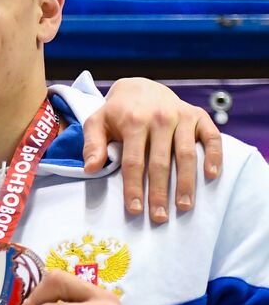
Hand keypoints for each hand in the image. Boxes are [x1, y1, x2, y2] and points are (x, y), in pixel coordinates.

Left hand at [82, 77, 221, 221]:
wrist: (141, 87)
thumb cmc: (117, 112)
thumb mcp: (97, 122)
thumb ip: (92, 144)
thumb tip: (91, 169)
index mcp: (134, 121)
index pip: (134, 161)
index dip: (134, 187)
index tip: (135, 210)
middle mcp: (160, 118)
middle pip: (161, 162)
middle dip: (160, 192)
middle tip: (160, 217)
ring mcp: (182, 116)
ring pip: (186, 154)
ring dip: (186, 182)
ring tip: (184, 206)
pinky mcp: (199, 116)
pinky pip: (211, 137)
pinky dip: (214, 156)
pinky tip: (211, 176)